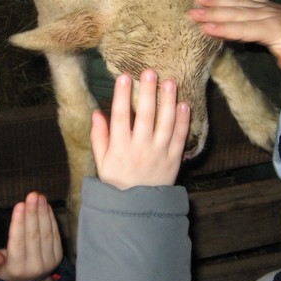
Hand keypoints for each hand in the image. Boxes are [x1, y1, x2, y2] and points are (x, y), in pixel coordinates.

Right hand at [0, 191, 62, 280]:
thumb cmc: (10, 269)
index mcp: (17, 269)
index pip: (18, 243)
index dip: (19, 223)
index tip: (19, 204)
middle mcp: (35, 267)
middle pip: (33, 236)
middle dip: (33, 214)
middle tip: (32, 195)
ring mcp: (49, 261)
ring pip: (46, 233)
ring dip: (43, 213)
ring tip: (39, 197)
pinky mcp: (58, 255)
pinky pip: (55, 234)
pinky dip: (51, 219)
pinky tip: (46, 205)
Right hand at [90, 69, 189, 189]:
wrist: (137, 208)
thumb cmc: (117, 182)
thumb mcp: (102, 162)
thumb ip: (99, 137)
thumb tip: (97, 113)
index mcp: (120, 147)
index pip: (120, 116)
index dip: (122, 96)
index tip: (124, 77)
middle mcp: (140, 148)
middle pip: (145, 115)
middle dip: (148, 92)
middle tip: (150, 72)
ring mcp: (159, 153)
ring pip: (165, 123)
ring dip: (168, 101)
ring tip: (170, 82)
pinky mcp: (173, 159)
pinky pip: (180, 137)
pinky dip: (183, 120)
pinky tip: (184, 104)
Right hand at [190, 0, 280, 82]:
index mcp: (272, 29)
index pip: (245, 29)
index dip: (225, 29)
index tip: (205, 28)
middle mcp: (267, 14)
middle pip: (236, 13)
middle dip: (213, 13)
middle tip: (191, 13)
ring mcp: (265, 7)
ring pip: (238, 2)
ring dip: (217, 0)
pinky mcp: (265, 4)